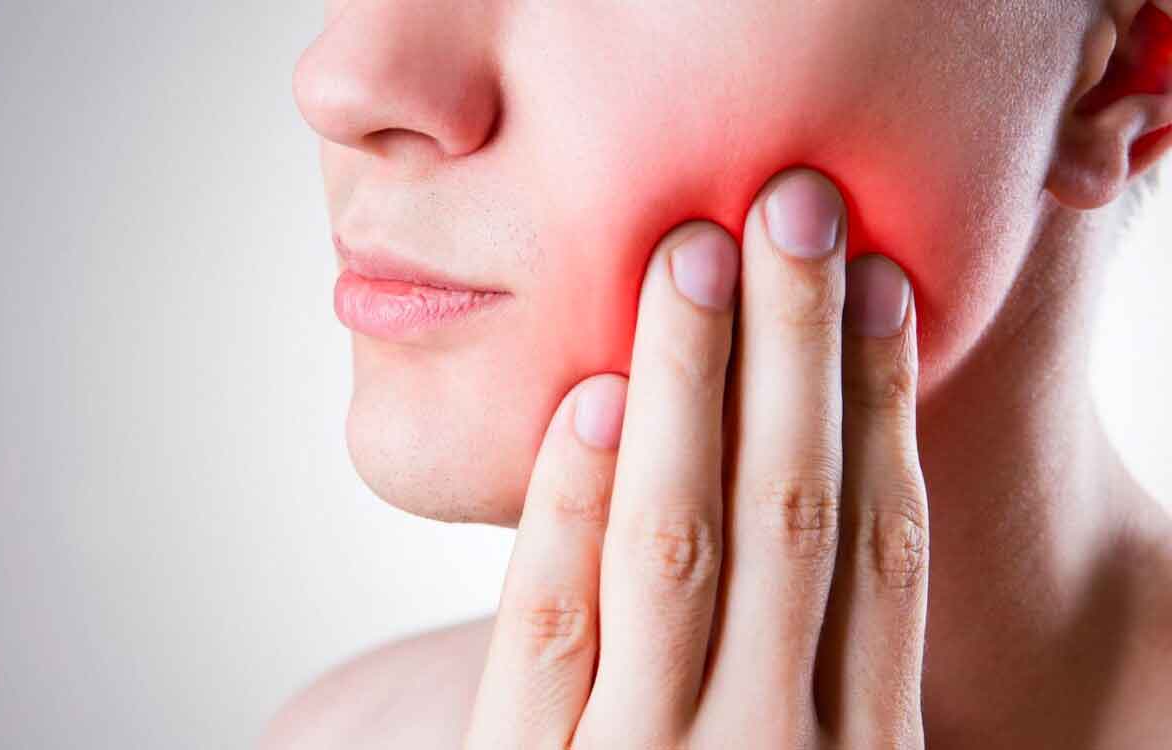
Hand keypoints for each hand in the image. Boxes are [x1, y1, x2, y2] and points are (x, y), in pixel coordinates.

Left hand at [464, 168, 926, 747]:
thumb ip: (818, 671)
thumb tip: (854, 497)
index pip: (879, 548)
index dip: (882, 405)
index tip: (880, 283)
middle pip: (791, 515)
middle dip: (795, 349)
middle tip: (795, 207)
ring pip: (679, 544)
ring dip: (690, 385)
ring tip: (698, 256)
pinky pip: (549, 626)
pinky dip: (571, 503)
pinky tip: (594, 396)